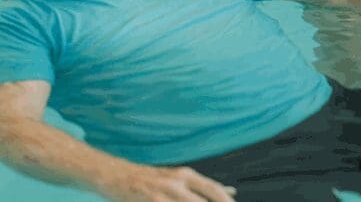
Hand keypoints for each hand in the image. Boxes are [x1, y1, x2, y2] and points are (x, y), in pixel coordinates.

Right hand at [99, 163, 235, 201]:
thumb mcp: (177, 179)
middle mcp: (176, 182)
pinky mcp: (150, 201)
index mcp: (185, 175)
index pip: (213, 189)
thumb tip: (230, 191)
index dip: (226, 199)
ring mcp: (161, 193)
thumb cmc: (151, 179)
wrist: (116, 175)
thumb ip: (200, 187)